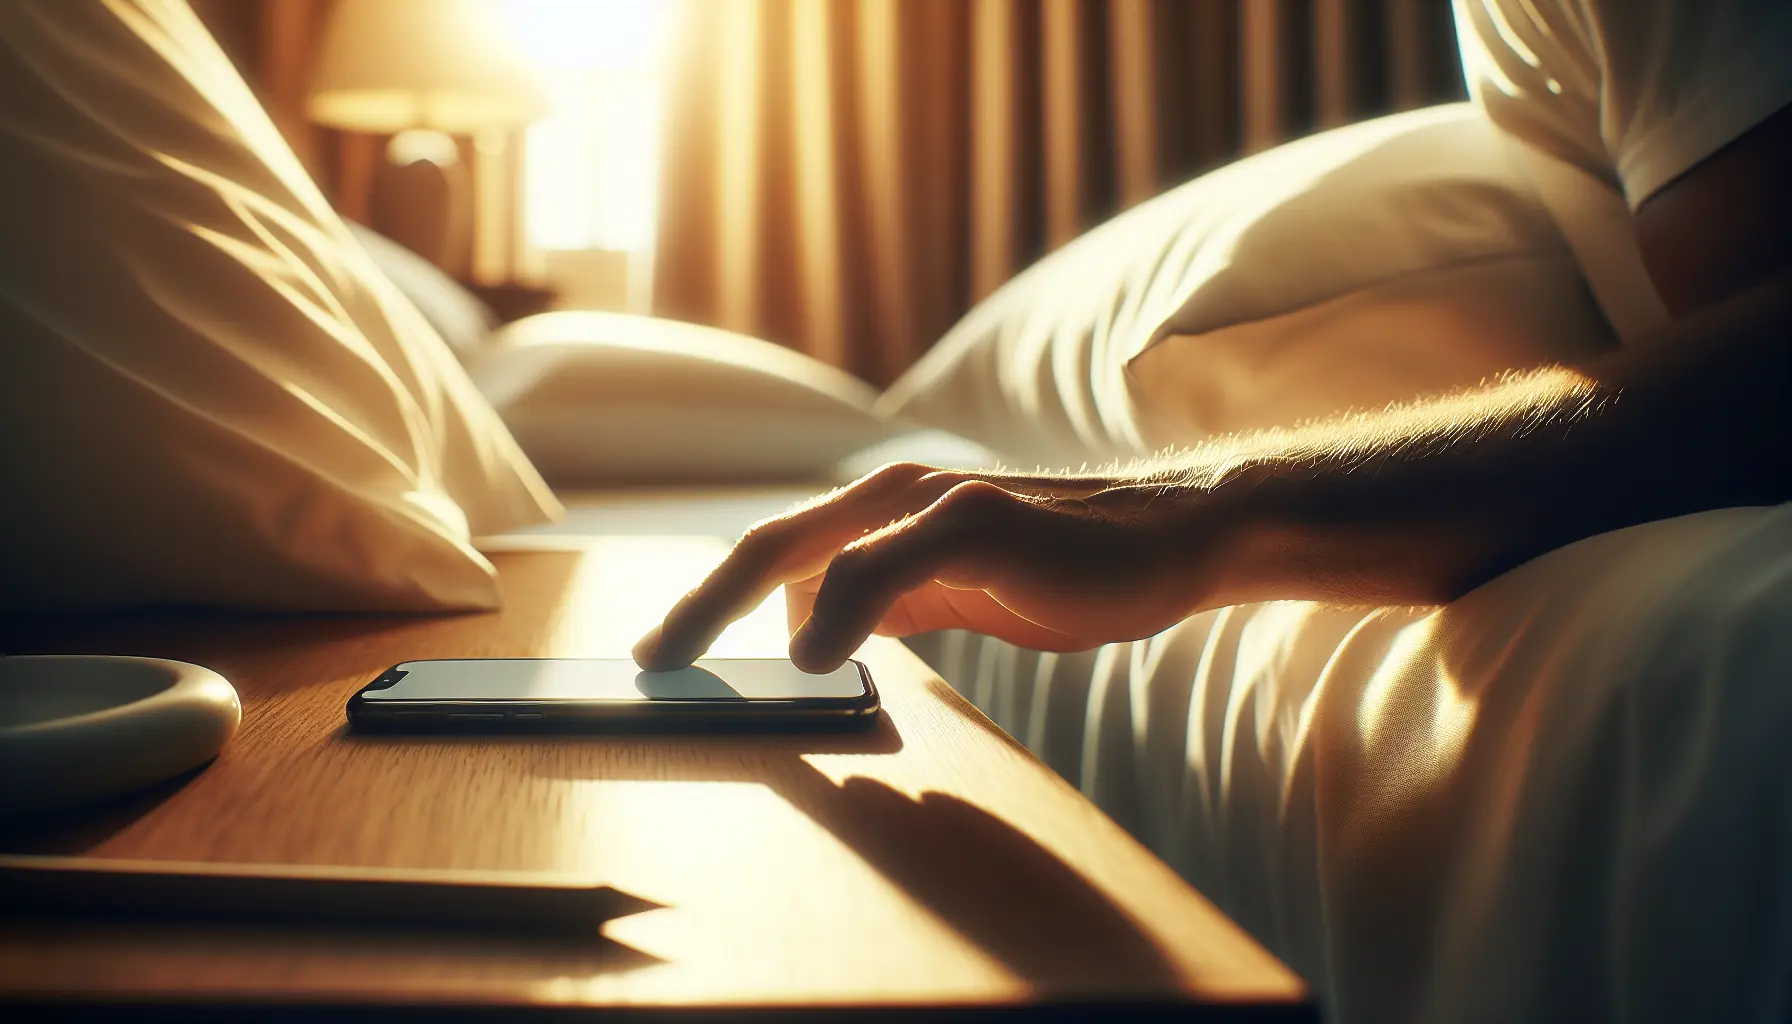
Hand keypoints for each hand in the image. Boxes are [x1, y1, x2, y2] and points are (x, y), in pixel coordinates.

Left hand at [632, 463, 1239, 672]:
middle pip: (766, 547)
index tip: (664, 658)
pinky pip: (885, 563)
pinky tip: (811, 659)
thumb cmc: (1064, 570)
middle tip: (644, 666)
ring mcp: (934, 503)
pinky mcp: (978, 522)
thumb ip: (891, 603)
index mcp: (884, 516)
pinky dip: (838, 608)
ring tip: (687, 664)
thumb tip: (820, 641)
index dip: (711, 604)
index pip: (776, 557)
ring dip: (733, 605)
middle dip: (697, 606)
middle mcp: (894, 497)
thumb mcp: (958, 591)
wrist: (1171, 542)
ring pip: (806, 547)